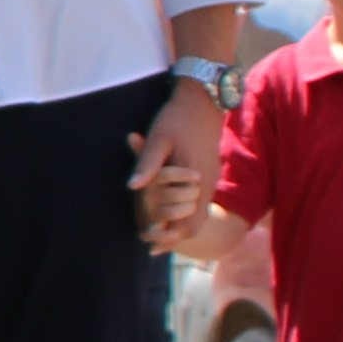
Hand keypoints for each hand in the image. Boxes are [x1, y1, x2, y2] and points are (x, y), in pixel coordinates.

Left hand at [126, 78, 223, 236]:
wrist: (204, 101)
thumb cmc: (176, 119)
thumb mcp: (158, 138)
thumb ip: (146, 163)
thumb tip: (131, 187)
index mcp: (194, 180)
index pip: (186, 222)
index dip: (167, 236)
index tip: (146, 239)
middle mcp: (206, 184)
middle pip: (194, 225)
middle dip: (173, 237)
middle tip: (148, 241)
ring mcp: (211, 179)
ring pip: (199, 215)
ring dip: (179, 225)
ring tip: (155, 229)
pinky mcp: (210, 174)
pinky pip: (200, 202)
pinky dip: (185, 212)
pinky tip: (169, 209)